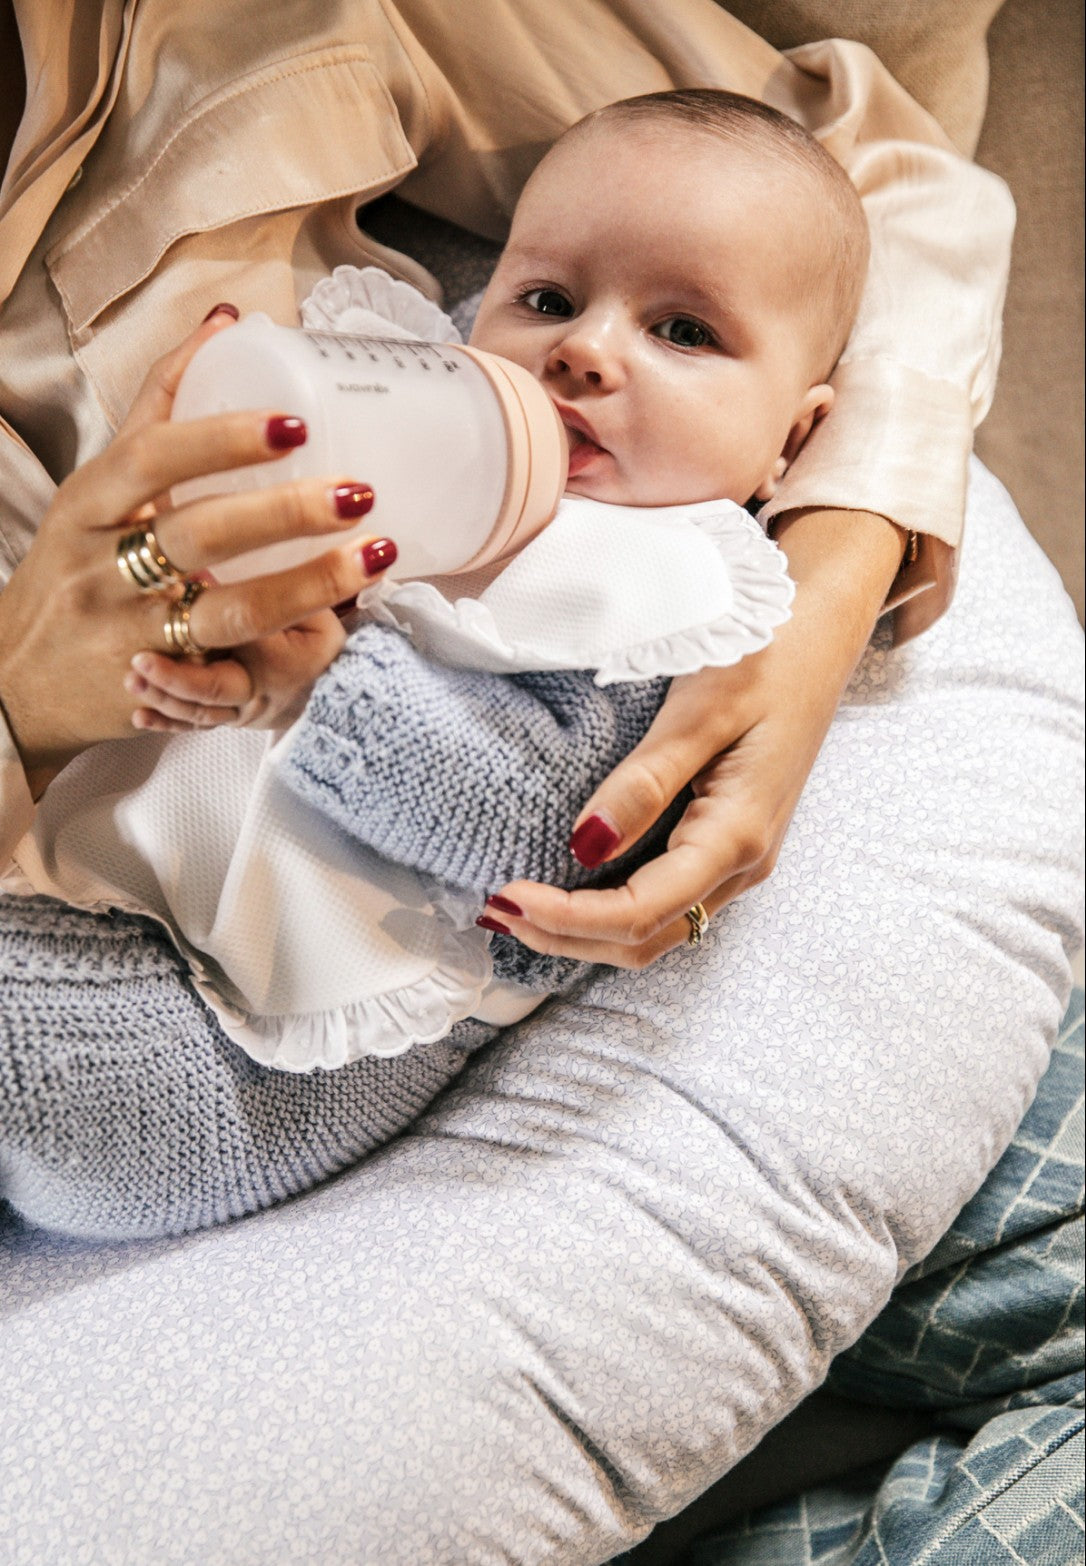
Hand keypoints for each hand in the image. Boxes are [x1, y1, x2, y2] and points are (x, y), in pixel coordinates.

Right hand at [0, 312, 394, 794]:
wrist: (19, 679)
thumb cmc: (73, 565)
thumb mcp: (97, 487)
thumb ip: (160, 408)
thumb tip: (224, 323)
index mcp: (89, 502)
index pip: (152, 457)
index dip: (222, 438)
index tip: (294, 424)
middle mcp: (104, 566)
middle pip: (199, 533)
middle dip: (284, 513)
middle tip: (358, 492)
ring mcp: (134, 632)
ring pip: (227, 610)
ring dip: (307, 584)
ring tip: (373, 556)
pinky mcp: (163, 686)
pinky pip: (233, 667)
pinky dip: (286, 644)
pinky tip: (339, 624)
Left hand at [483, 508, 907, 967]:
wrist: (818, 634)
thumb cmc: (766, 659)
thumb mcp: (701, 709)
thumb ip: (646, 781)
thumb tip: (586, 847)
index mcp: (738, 835)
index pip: (641, 912)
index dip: (568, 918)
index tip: (505, 894)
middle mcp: (742, 864)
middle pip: (644, 939)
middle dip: (565, 937)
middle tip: (493, 909)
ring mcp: (736, 860)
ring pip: (654, 930)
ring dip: (582, 931)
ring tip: (516, 905)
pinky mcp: (724, 844)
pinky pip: (664, 901)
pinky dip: (606, 908)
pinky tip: (566, 885)